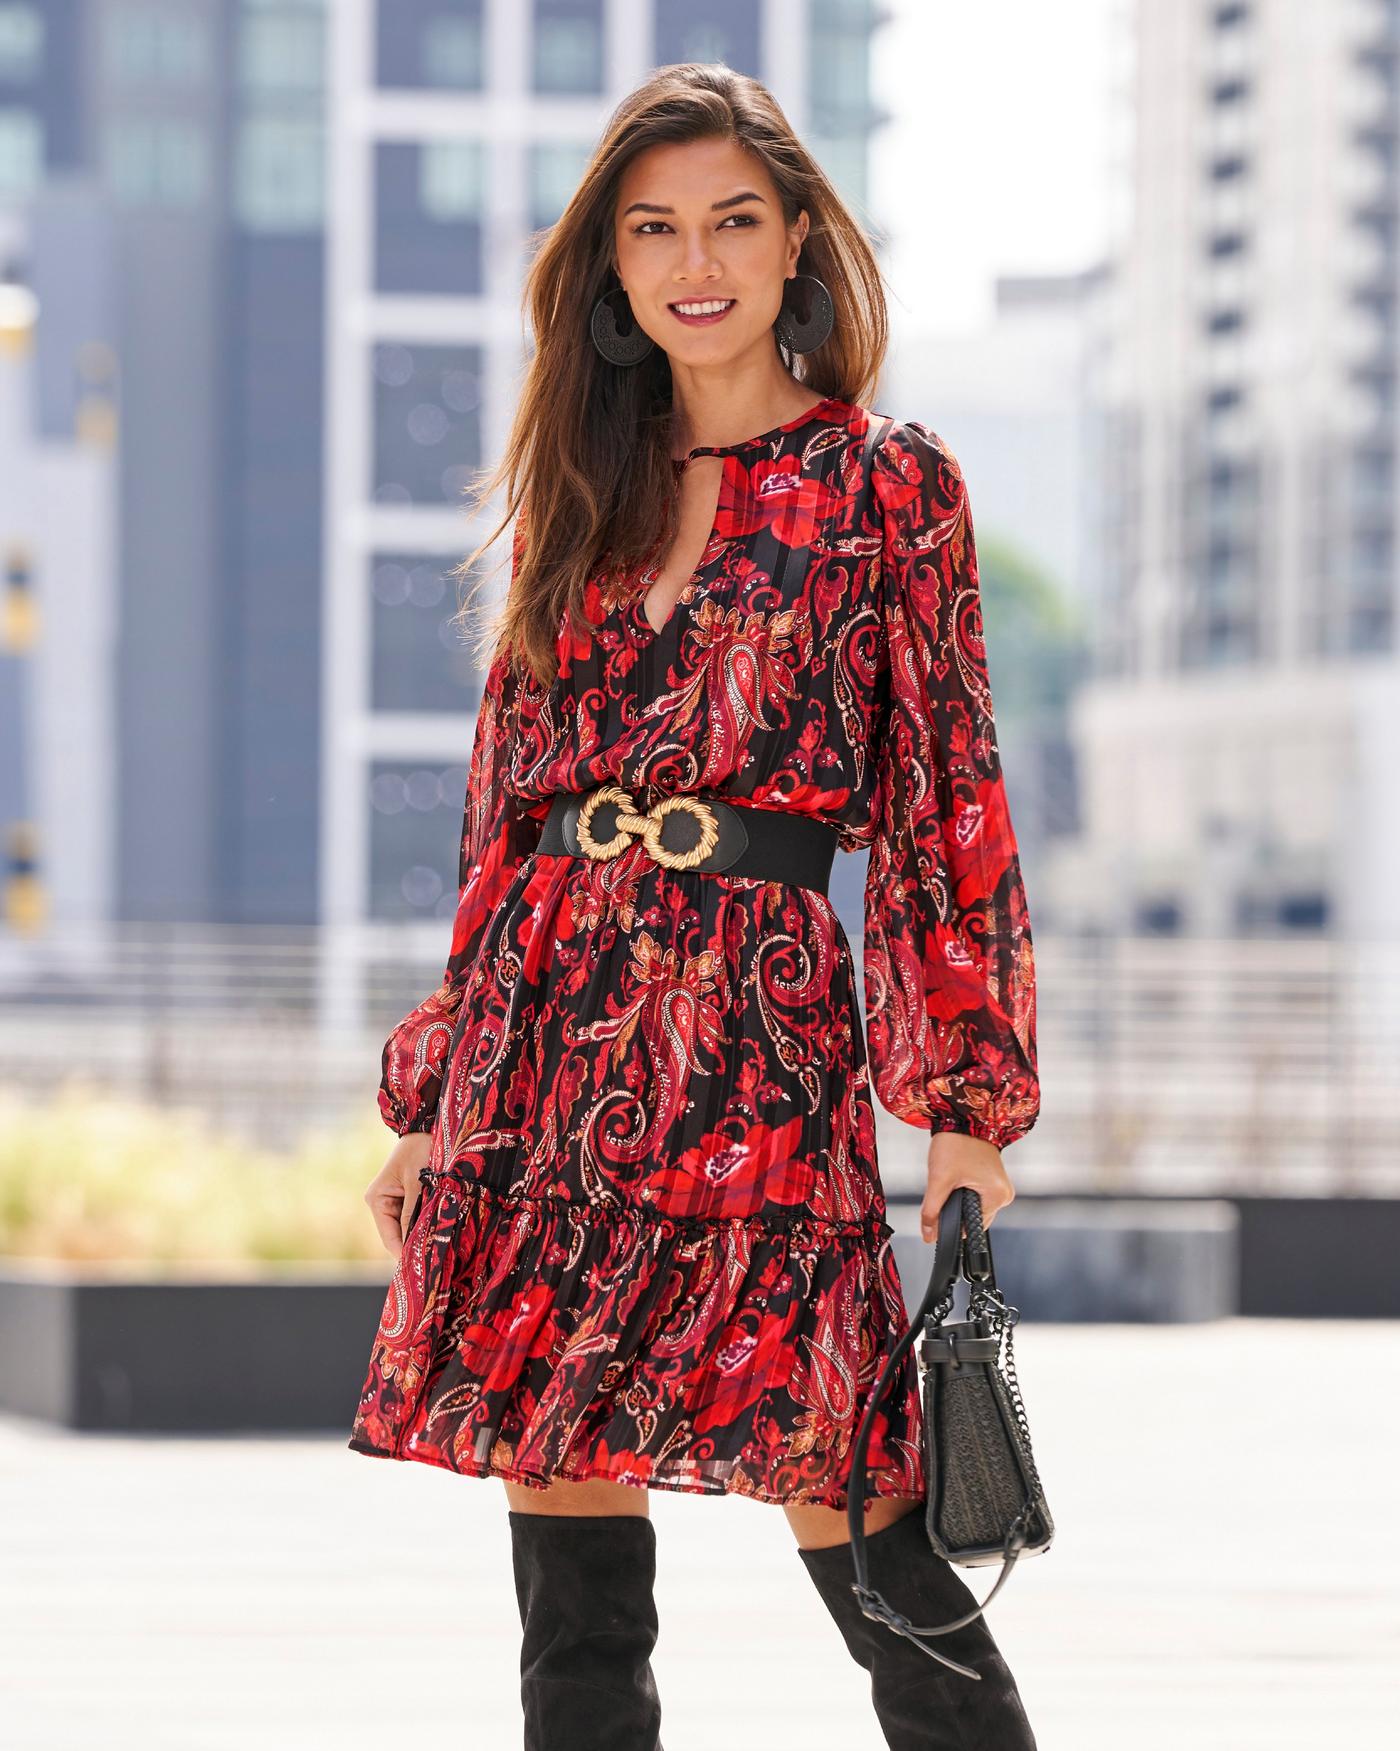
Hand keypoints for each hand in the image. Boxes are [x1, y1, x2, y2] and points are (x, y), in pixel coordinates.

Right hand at [363, 1130, 433, 1255]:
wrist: (428, 1125)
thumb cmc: (421, 1148)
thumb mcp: (419, 1182)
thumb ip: (413, 1213)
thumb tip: (414, 1244)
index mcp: (377, 1199)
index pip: (390, 1238)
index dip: (404, 1254)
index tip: (420, 1271)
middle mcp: (382, 1202)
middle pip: (398, 1235)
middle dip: (415, 1246)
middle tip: (436, 1265)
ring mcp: (394, 1200)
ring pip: (408, 1228)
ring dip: (423, 1235)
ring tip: (440, 1251)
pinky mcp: (407, 1197)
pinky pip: (415, 1217)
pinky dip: (426, 1223)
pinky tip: (441, 1232)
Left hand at [919, 1130, 1014, 1242]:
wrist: (964, 1115)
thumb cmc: (955, 1144)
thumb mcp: (939, 1179)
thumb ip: (932, 1210)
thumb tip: (928, 1236)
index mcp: (998, 1197)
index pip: (971, 1227)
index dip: (950, 1227)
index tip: (935, 1219)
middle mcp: (1004, 1195)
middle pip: (973, 1219)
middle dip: (954, 1212)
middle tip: (940, 1192)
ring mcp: (1000, 1188)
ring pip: (973, 1209)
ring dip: (957, 1203)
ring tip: (947, 1183)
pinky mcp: (993, 1181)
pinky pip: (976, 1198)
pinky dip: (962, 1195)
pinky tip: (954, 1181)